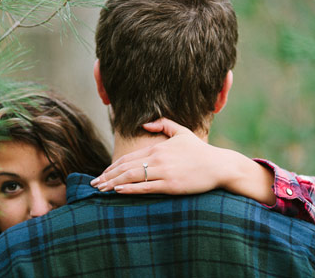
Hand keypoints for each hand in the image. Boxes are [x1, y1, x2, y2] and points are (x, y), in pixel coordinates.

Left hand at [91, 118, 227, 194]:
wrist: (220, 165)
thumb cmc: (200, 151)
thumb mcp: (182, 132)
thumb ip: (163, 124)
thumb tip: (146, 124)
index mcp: (157, 148)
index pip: (128, 158)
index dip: (112, 167)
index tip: (102, 174)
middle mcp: (157, 158)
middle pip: (125, 168)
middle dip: (107, 177)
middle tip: (94, 184)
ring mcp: (164, 172)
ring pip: (132, 177)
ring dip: (113, 183)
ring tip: (101, 190)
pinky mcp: (171, 184)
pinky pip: (146, 187)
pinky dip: (130, 189)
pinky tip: (118, 191)